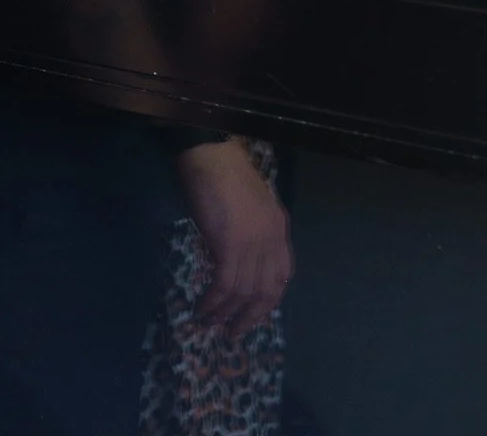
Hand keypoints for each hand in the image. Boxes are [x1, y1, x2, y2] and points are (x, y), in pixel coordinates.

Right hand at [175, 138, 291, 336]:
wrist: (210, 155)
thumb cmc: (224, 171)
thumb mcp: (250, 202)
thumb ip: (252, 227)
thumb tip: (237, 252)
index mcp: (279, 228)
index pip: (283, 274)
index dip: (270, 297)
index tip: (255, 311)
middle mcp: (272, 241)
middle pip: (267, 290)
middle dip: (251, 316)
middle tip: (236, 332)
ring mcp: (252, 245)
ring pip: (244, 292)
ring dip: (228, 313)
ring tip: (212, 325)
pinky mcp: (230, 246)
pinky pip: (225, 284)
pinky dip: (214, 301)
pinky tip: (203, 309)